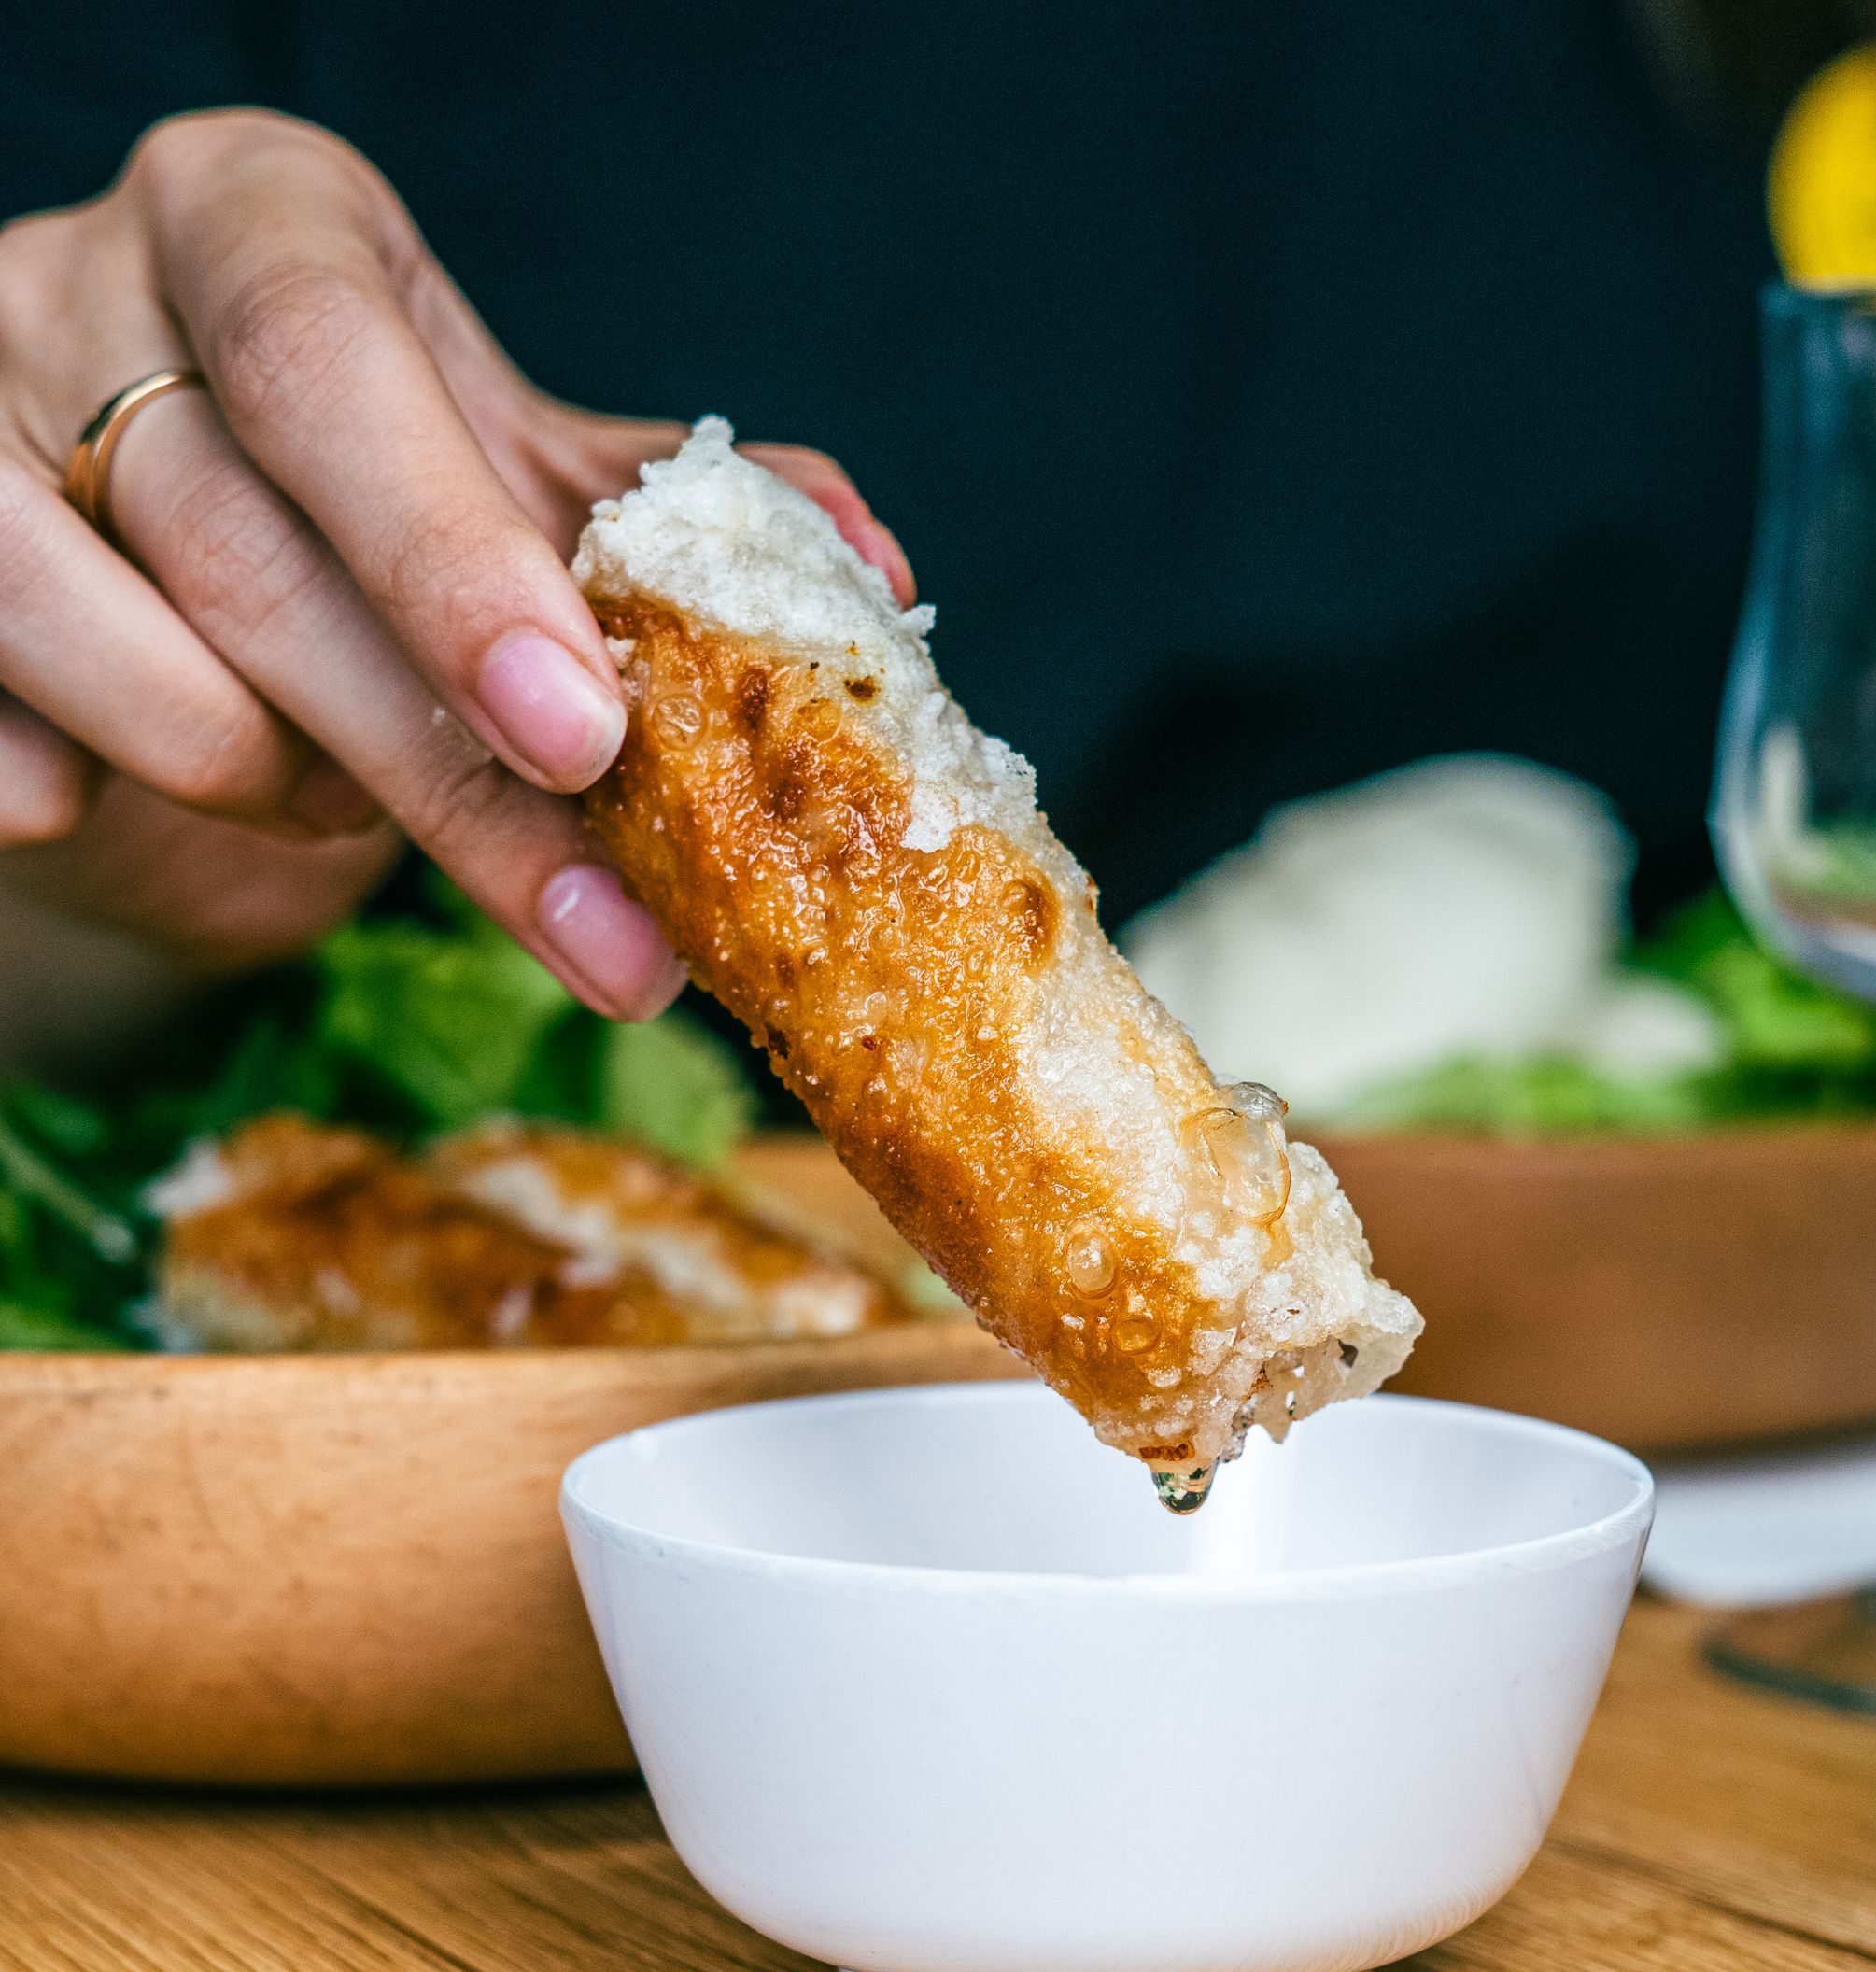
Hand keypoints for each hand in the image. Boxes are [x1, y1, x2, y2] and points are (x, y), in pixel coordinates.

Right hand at [0, 110, 912, 1013]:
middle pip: (256, 556)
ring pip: (132, 665)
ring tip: (345, 802)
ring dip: (281, 788)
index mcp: (259, 222)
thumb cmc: (347, 508)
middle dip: (442, 768)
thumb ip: (663, 515)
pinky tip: (123, 802)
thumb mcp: (506, 478)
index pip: (332, 366)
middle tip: (601, 922)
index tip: (587, 734)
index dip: (456, 561)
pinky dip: (80, 802)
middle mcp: (85, 287)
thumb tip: (872, 583)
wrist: (136, 570)